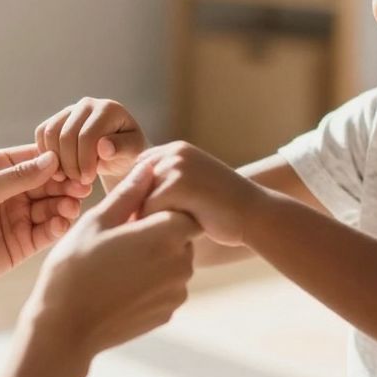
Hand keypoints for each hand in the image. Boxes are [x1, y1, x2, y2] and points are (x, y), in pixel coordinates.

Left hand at [0, 145, 82, 299]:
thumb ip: (18, 176)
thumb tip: (53, 159)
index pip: (35, 159)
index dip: (57, 162)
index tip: (75, 164)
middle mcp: (12, 190)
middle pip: (49, 182)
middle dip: (67, 184)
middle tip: (82, 186)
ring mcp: (19, 216)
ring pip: (52, 206)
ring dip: (66, 205)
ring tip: (72, 207)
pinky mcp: (23, 243)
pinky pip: (48, 232)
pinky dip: (58, 227)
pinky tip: (61, 223)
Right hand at [22, 165, 199, 356]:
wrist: (65, 328)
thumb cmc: (74, 268)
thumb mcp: (97, 221)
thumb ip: (129, 193)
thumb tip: (150, 165)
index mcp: (166, 233)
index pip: (183, 207)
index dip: (161, 206)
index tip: (133, 214)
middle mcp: (181, 263)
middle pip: (182, 235)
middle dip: (158, 232)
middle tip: (120, 238)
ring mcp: (176, 291)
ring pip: (175, 261)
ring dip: (155, 257)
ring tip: (116, 263)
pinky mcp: (168, 312)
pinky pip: (167, 286)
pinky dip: (150, 282)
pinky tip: (119, 285)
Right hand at [35, 97, 149, 190]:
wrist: (117, 153)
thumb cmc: (127, 154)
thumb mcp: (133, 154)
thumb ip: (122, 149)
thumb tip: (104, 146)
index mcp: (109, 109)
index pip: (88, 135)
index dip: (84, 161)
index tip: (88, 181)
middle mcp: (88, 103)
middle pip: (67, 135)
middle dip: (70, 163)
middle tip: (77, 182)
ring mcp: (70, 109)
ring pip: (51, 133)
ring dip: (56, 160)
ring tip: (68, 178)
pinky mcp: (57, 118)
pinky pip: (42, 132)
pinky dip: (46, 153)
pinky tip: (59, 169)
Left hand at [132, 142, 268, 246]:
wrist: (256, 215)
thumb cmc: (221, 211)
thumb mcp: (189, 188)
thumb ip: (161, 187)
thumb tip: (120, 208)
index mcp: (173, 150)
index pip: (135, 178)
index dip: (143, 203)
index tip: (166, 217)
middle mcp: (171, 152)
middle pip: (132, 190)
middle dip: (145, 213)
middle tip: (180, 222)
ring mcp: (175, 164)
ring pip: (139, 203)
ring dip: (154, 221)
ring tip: (186, 222)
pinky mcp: (177, 182)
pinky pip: (148, 212)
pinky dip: (162, 226)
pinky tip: (190, 225)